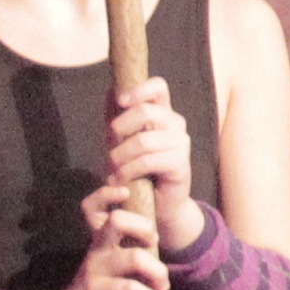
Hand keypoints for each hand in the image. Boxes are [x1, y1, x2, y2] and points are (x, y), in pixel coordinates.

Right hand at [43, 185, 166, 289]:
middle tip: (155, 245)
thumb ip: (133, 249)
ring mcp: (94, 269)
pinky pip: (128, 289)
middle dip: (145, 228)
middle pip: (117, 221)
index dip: (110, 193)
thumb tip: (158, 237)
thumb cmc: (102, 287)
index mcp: (102, 238)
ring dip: (158, 272)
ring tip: (163, 286)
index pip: (97, 205)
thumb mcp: (116, 264)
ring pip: (134, 257)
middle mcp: (97, 248)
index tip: (129, 194)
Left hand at [102, 75, 200, 246]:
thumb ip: (117, 117)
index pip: (158, 87)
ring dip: (120, 157)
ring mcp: (181, 143)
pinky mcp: (181, 164)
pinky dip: (128, 171)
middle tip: (108, 147)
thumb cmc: (136, 169)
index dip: (139, 89)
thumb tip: (111, 92)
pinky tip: (120, 180)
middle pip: (146, 111)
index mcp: (162, 112)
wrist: (155, 203)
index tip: (120, 101)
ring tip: (111, 170)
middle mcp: (175, 124)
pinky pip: (149, 161)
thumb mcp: (121, 140)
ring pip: (143, 140)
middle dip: (119, 129)